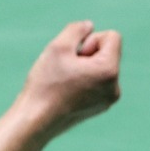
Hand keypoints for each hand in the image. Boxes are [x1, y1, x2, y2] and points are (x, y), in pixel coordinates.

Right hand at [18, 21, 122, 137]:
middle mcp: (115, 87)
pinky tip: (65, 92)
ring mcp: (108, 100)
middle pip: (107, 53)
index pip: (112, 37)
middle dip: (88, 55)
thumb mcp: (58, 46)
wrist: (35, 122)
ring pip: (101, 68)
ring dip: (84, 68)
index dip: (90, 40)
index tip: (74, 56)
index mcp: (109, 71)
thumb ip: (77, 29)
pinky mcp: (99, 108)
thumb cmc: (45, 85)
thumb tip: (89, 28)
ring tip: (65, 82)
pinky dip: (84, 81)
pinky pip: (97, 83)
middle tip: (66, 70)